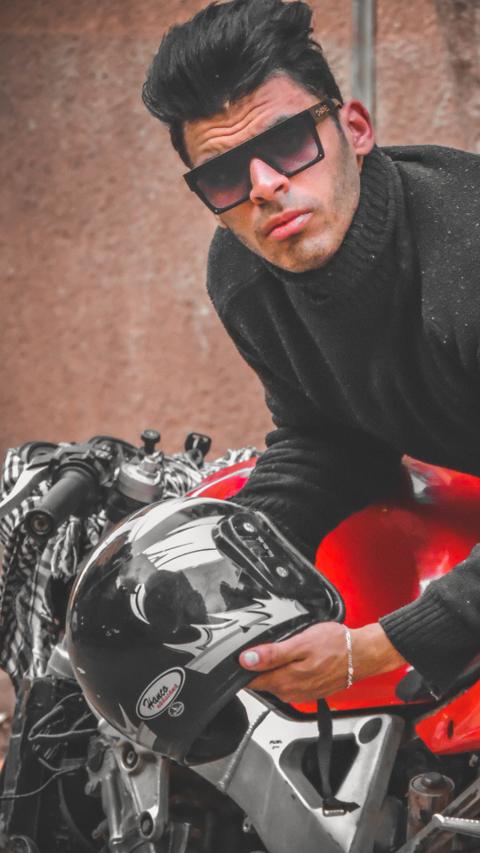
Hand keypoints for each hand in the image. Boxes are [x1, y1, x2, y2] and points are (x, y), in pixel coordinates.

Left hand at [238, 621, 405, 702]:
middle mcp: (291, 692)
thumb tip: (246, 660)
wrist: (363, 654)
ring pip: (276, 683)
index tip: (241, 655)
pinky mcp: (310, 691)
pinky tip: (295, 660)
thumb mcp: (301, 643)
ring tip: (282, 651)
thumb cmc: (336, 646)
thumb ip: (272, 654)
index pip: (251, 681)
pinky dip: (288, 673)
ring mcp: (301, 694)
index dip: (243, 667)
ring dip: (274, 669)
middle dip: (258, 667)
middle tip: (264, 646)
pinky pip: (290, 684)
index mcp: (285, 681)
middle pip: (262, 682)